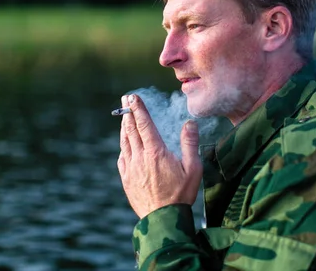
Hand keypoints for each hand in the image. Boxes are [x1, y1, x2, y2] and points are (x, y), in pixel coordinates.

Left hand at [117, 94, 202, 218]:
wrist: (163, 219)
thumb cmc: (181, 194)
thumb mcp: (193, 168)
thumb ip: (190, 144)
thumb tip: (189, 123)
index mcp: (156, 152)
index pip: (144, 124)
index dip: (138, 109)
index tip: (133, 96)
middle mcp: (140, 158)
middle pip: (131, 130)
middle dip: (128, 112)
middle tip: (125, 99)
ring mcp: (131, 169)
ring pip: (124, 142)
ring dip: (124, 127)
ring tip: (124, 117)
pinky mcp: (126, 179)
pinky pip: (122, 158)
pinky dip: (123, 147)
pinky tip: (125, 145)